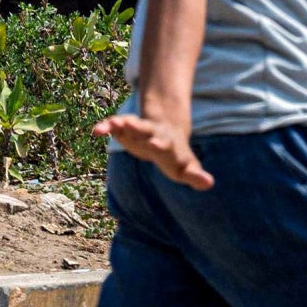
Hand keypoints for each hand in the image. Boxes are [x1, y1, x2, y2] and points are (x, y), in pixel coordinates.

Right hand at [94, 105, 213, 190]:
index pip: (168, 146)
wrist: (167, 129)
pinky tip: (96, 131)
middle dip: (141, 130)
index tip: (157, 145)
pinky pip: (114, 127)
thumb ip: (196, 176)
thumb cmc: (176, 155)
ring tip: (113, 122)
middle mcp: (154, 134)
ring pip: (132, 124)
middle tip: (133, 128)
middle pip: (149, 132)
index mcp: (170, 145)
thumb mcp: (187, 166)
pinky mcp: (126, 130)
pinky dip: (105, 127)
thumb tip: (210, 183)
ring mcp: (140, 130)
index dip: (161, 145)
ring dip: (124, 123)